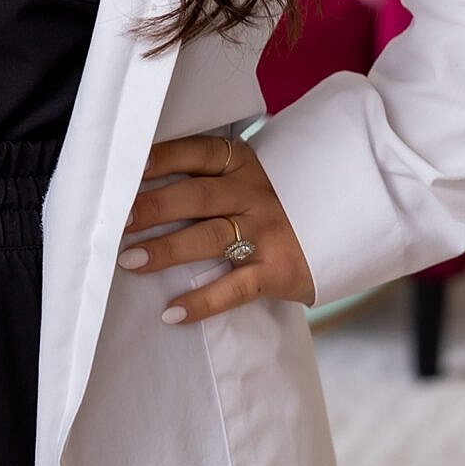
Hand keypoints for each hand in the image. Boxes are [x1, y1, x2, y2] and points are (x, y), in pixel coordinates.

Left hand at [119, 130, 316, 321]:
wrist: (346, 223)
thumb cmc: (277, 200)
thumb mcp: (249, 176)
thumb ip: (209, 176)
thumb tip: (142, 184)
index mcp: (243, 163)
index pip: (198, 152)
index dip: (162, 159)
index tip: (125, 168)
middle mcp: (254, 193)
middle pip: (197, 197)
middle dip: (155, 207)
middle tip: (118, 221)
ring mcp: (267, 232)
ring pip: (210, 239)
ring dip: (167, 250)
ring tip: (130, 261)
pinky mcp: (277, 270)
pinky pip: (235, 288)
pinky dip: (203, 302)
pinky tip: (172, 313)